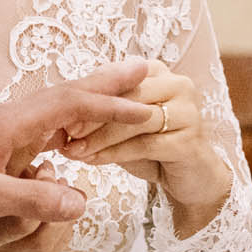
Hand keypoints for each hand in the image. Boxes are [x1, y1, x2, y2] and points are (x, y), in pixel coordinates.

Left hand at [0, 60, 151, 229]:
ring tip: (123, 88)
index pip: (70, 104)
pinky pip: (44, 122)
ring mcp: (3, 126)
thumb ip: (31, 198)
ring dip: (92, 95)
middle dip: (108, 80)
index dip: (110, 105)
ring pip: (58, 104)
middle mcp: (10, 117)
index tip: (146, 106)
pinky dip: (70, 117)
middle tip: (145, 66)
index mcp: (10, 123)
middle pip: (68, 92)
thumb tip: (82, 201)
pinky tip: (77, 128)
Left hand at [62, 62, 231, 222]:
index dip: (88, 92)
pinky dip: (115, 153)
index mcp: (157, 72)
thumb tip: (62, 106)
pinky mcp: (190, 141)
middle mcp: (178, 84)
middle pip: (128, 94)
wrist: (190, 180)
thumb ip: (101, 109)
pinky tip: (93, 161)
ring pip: (135, 120)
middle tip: (65, 131)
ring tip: (73, 151)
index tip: (61, 111)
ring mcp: (189, 111)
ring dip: (100, 137)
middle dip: (92, 114)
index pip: (118, 75)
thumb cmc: (149, 147)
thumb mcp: (121, 123)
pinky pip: (145, 144)